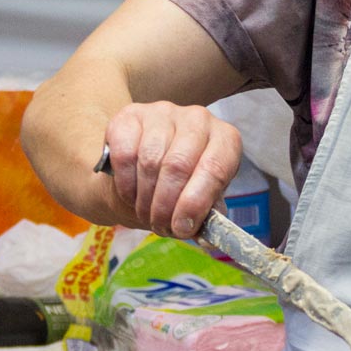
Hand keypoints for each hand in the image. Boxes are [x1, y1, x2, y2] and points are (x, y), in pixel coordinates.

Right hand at [102, 101, 241, 237]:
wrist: (146, 165)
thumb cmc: (184, 184)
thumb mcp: (203, 198)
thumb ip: (207, 215)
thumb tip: (207, 238)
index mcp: (225, 139)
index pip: (214, 168)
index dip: (196, 203)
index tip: (182, 227)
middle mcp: (198, 118)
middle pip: (178, 165)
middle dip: (166, 206)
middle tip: (161, 227)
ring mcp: (163, 112)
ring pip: (150, 162)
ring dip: (146, 199)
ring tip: (147, 214)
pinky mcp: (130, 115)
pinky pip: (125, 154)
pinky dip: (126, 184)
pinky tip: (131, 196)